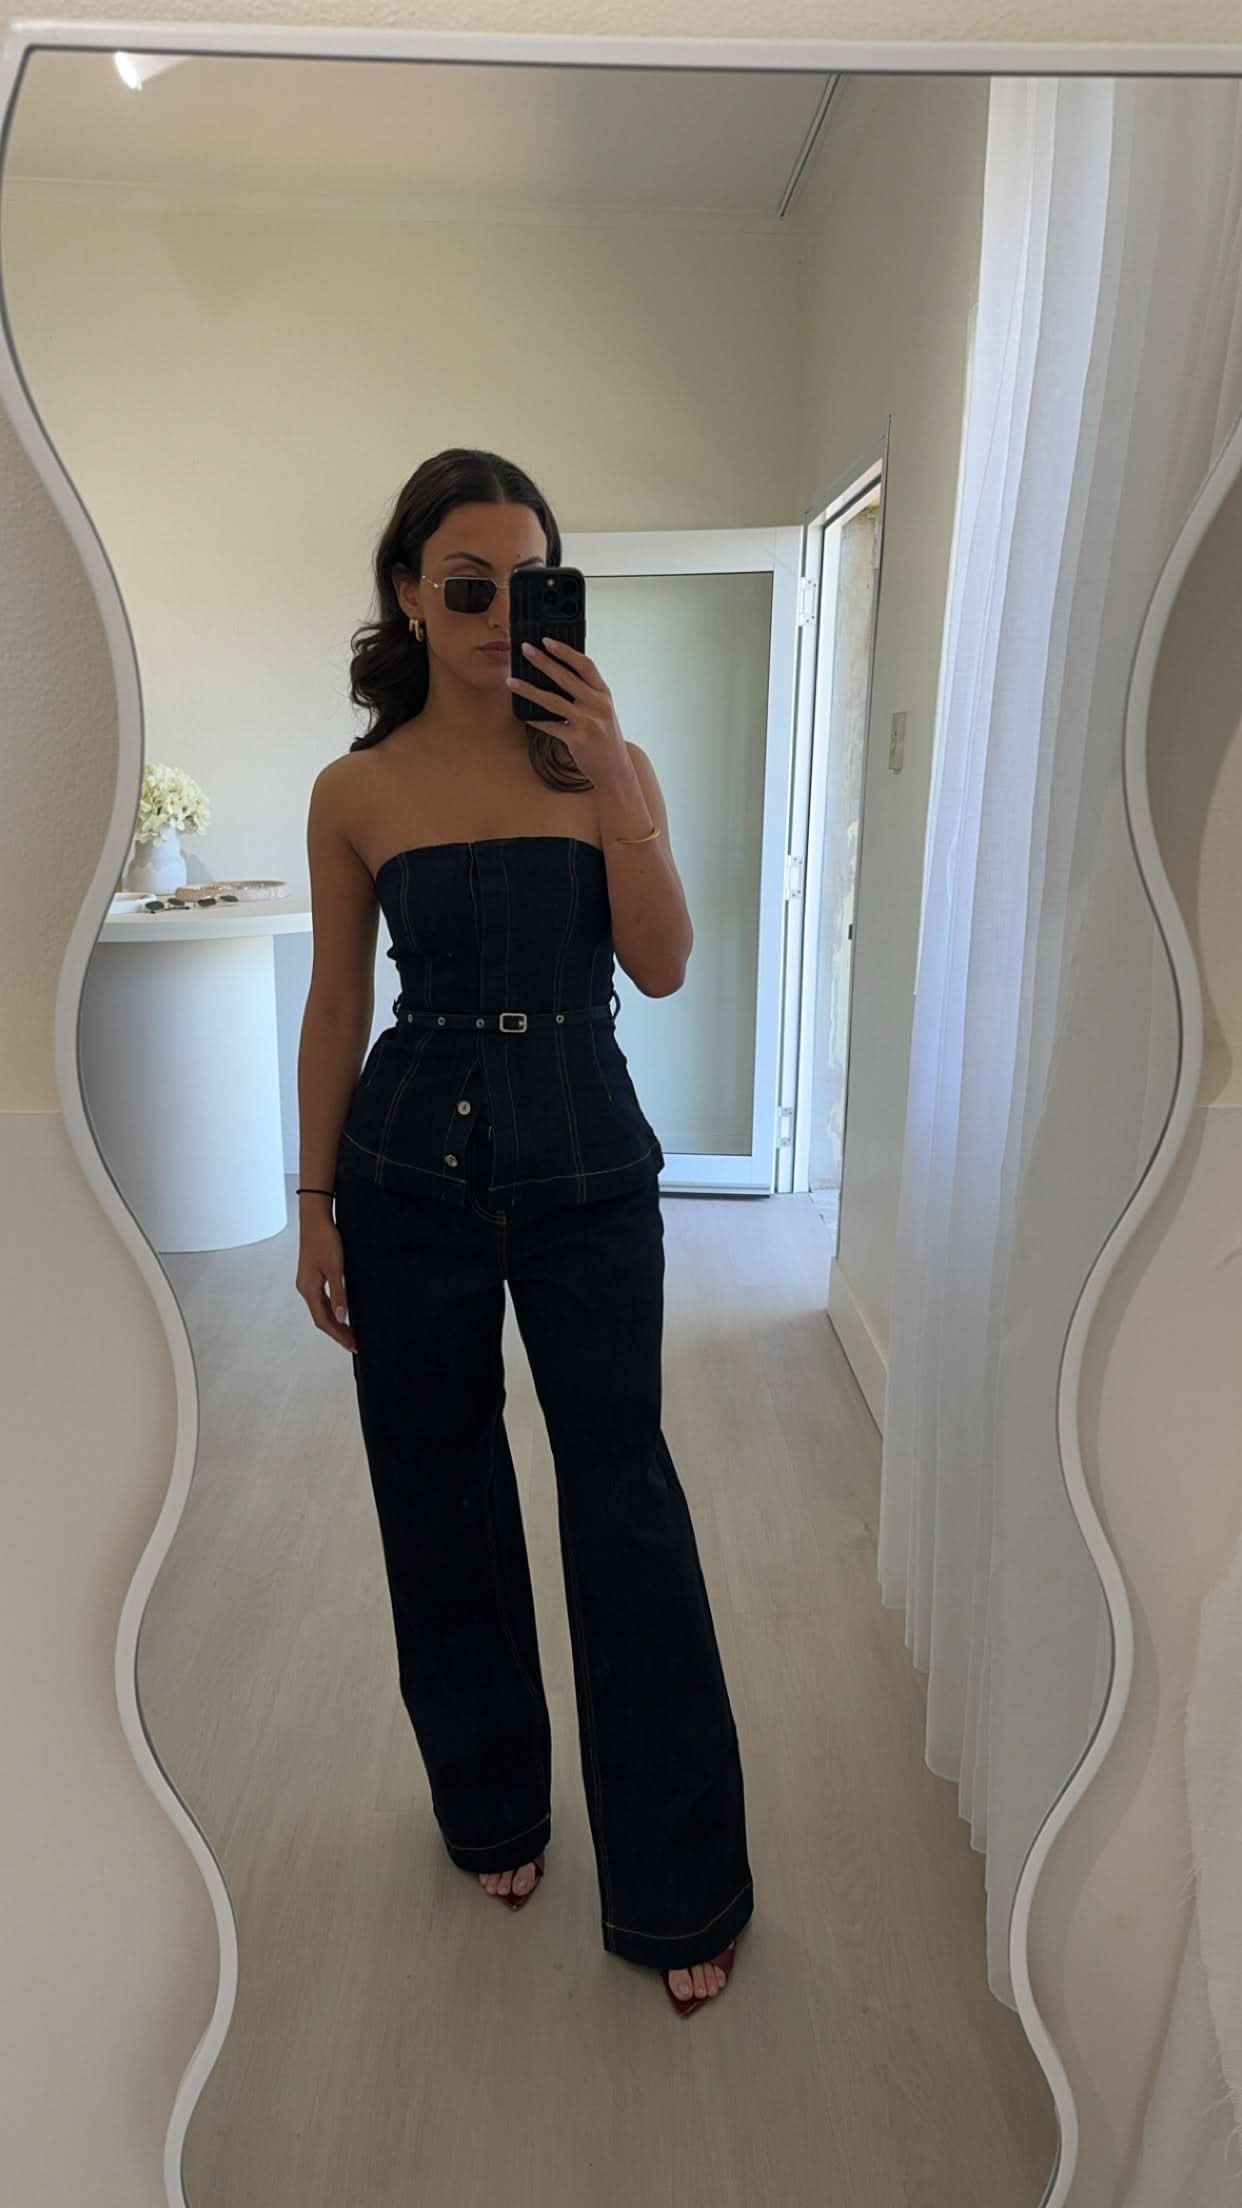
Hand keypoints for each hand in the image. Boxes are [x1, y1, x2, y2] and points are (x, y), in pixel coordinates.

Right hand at [295, 1217, 355, 1352]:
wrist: (315, 1218)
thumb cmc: (324, 1239)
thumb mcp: (335, 1268)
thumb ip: (339, 1294)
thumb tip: (341, 1317)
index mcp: (309, 1289)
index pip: (323, 1321)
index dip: (338, 1335)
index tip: (352, 1345)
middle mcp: (305, 1288)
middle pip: (321, 1318)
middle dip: (337, 1332)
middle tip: (354, 1343)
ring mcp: (308, 1282)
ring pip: (321, 1309)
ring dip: (335, 1322)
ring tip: (351, 1333)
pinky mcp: (312, 1275)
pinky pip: (322, 1299)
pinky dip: (332, 1310)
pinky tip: (342, 1312)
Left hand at [506, 639, 630, 786]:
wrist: (616, 770)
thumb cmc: (606, 738)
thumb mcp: (602, 710)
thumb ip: (586, 693)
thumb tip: (556, 674)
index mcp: (604, 693)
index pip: (585, 665)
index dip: (565, 651)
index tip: (547, 640)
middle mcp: (598, 705)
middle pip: (565, 678)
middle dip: (543, 662)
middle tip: (524, 649)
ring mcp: (588, 723)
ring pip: (552, 701)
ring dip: (529, 689)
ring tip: (511, 681)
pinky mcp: (577, 740)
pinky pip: (550, 726)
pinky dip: (535, 720)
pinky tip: (523, 715)